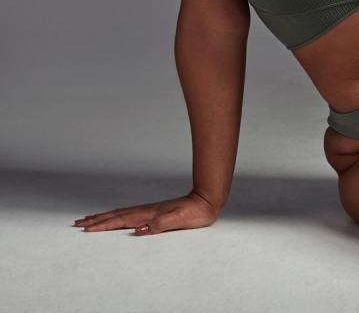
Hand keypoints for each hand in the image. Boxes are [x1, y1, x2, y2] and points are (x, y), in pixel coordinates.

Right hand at [73, 190, 220, 235]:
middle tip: (79, 223)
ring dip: (104, 216)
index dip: (104, 225)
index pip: (122, 221)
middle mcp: (147, 211)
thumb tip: (139, 230)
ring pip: (121, 213)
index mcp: (150, 214)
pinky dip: (118, 215)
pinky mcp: (155, 210)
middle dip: (97, 220)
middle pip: (117, 215)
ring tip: (89, 219)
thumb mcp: (180, 220)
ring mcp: (150, 209)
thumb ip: (160, 225)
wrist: (207, 200)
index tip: (87, 228)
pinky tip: (115, 217)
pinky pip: (130, 213)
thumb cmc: (196, 212)